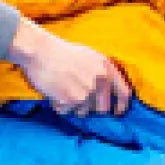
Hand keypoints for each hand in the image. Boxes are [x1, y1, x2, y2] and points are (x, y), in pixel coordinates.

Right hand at [8, 20, 132, 117]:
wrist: (40, 52)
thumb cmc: (62, 53)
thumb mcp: (91, 57)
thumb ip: (103, 73)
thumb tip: (109, 94)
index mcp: (107, 68)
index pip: (124, 93)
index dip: (122, 106)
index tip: (117, 113)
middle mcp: (100, 80)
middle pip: (103, 109)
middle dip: (91, 108)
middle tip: (77, 98)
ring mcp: (86, 91)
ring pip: (84, 112)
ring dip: (74, 106)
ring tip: (63, 89)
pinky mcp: (72, 100)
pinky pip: (68, 112)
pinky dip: (61, 106)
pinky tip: (55, 92)